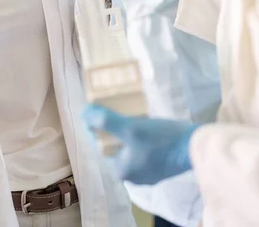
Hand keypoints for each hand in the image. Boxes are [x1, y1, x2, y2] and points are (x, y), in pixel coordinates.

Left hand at [84, 104, 198, 184]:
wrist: (196, 148)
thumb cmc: (161, 140)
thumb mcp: (130, 128)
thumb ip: (106, 121)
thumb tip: (84, 113)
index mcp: (121, 170)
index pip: (100, 145)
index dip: (97, 125)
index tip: (99, 107)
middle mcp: (132, 175)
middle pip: (115, 145)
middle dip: (113, 126)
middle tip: (115, 105)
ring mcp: (147, 171)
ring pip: (129, 145)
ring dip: (127, 129)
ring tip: (129, 109)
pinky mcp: (160, 164)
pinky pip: (143, 147)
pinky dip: (141, 134)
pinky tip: (144, 120)